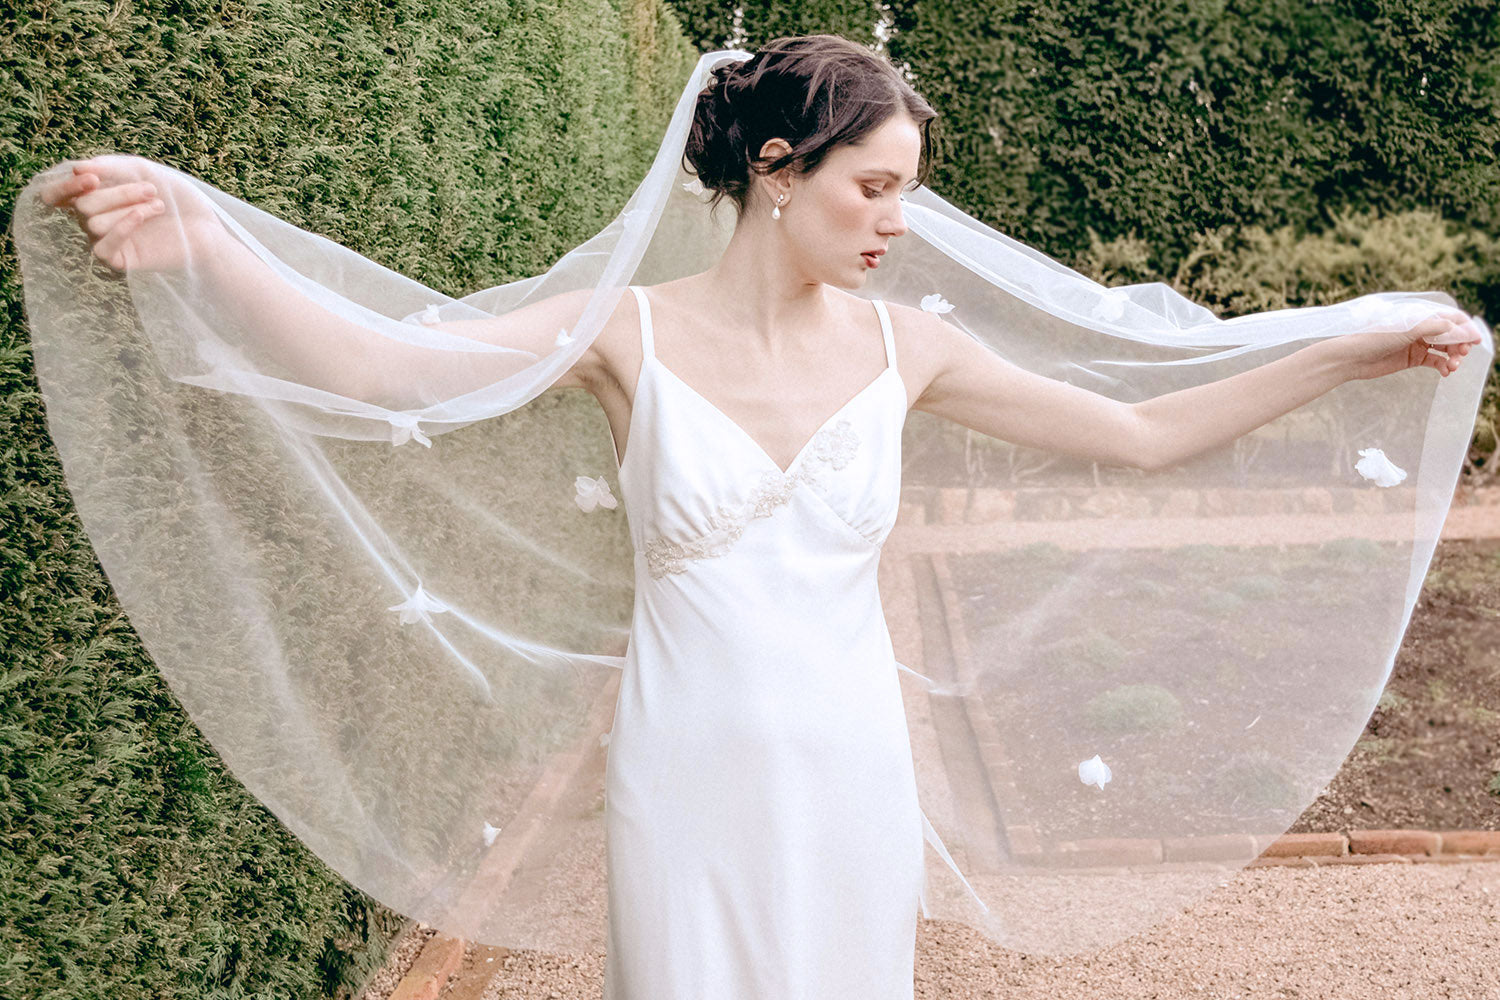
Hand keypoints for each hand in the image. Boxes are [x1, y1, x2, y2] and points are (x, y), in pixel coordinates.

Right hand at [36, 154, 224, 272]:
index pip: (56, 196)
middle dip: (118, 193)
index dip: (65, 187)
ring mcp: (108, 241)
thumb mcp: (144, 172)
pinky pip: (102, 247)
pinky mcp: (120, 261)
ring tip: (159, 205)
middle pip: (83, 205)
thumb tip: (76, 167)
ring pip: (93, 222)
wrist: (208, 229)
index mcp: (96, 198)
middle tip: (152, 190)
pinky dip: (123, 225)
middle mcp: (96, 220)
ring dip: (128, 207)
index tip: (91, 177)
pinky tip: (146, 215)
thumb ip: (111, 167)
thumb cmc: (178, 199)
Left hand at [1336, 306, 1483, 380]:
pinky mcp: (1412, 359)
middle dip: (1460, 345)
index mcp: (1420, 316)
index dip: (1465, 328)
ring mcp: (1417, 344)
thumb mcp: (1406, 330)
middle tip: (1461, 355)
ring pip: (1444, 349)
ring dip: (1453, 357)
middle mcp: (1421, 329)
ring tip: (1452, 367)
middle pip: (1450, 335)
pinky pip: (1435, 361)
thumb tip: (1458, 326)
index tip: (1474, 340)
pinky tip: (1446, 372)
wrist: (1351, 358)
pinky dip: (1443, 366)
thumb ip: (1433, 327)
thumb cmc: (1374, 338)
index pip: (1450, 318)